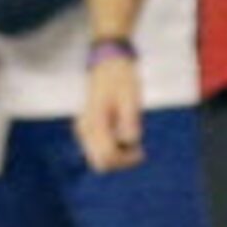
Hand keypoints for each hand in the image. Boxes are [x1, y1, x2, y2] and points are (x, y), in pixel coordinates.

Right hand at [74, 49, 145, 170]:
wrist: (108, 63)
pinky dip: (114, 148)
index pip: (107, 156)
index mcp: (94, 122)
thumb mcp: (130, 97)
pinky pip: (99, 149)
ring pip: (99, 158)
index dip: (126, 160)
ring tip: (132, 139)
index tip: (141, 152)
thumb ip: (130, 120)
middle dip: (121, 161)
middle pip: (100, 163)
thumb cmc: (121, 78)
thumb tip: (130, 141)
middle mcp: (85, 129)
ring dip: (118, 155)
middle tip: (138, 150)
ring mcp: (84, 130)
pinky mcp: (88, 129)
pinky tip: (124, 134)